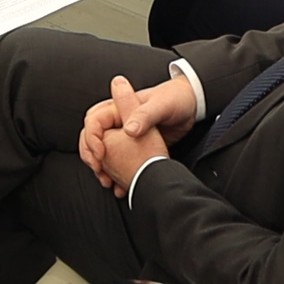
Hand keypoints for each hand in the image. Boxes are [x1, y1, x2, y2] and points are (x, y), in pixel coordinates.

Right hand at [80, 75, 195, 189]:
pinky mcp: (135, 145)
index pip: (94, 121)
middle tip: (98, 169)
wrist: (192, 105)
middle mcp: (119, 119)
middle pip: (92, 136)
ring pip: (103, 149)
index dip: (92, 138)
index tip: (100, 154)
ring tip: (107, 180)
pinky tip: (121, 184)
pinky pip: (119, 159)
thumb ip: (144, 115)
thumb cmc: (176, 99)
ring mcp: (126, 133)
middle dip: (91, 154)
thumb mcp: (161, 105)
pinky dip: (116, 172)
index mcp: (119, 107)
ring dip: (102, 166)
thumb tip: (128, 130)